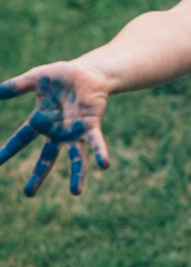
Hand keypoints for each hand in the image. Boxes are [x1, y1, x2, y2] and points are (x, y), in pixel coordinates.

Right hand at [0, 64, 110, 196]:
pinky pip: (96, 142)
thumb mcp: (36, 78)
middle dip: (37, 176)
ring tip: (75, 192)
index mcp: (41, 122)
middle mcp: (57, 133)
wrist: (88, 72)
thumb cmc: (62, 76)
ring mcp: (75, 132)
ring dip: (76, 175)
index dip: (8, 151)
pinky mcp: (91, 126)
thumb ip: (17, 85)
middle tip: (28, 194)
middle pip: (46, 159)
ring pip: (75, 158)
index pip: (21, 139)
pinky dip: (100, 152)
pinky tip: (104, 165)